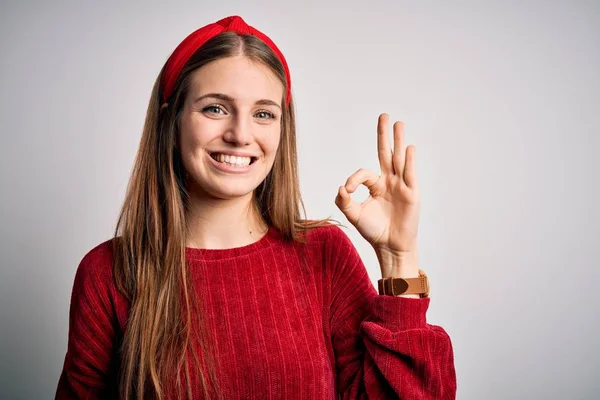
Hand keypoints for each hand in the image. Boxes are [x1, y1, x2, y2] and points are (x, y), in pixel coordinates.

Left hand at [335, 114, 419, 254]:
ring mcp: (401, 185)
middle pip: (386, 153)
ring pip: (399, 159)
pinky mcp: (411, 193)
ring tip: (398, 124)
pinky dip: (409, 160)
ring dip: (399, 141)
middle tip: (384, 116)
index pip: (364, 173)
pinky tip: (408, 148)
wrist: (390, 246)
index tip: (347, 191)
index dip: (353, 179)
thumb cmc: (374, 231)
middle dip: (384, 135)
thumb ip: (344, 202)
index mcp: (375, 185)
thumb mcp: (354, 215)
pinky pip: (409, 174)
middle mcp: (389, 181)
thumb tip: (339, 188)